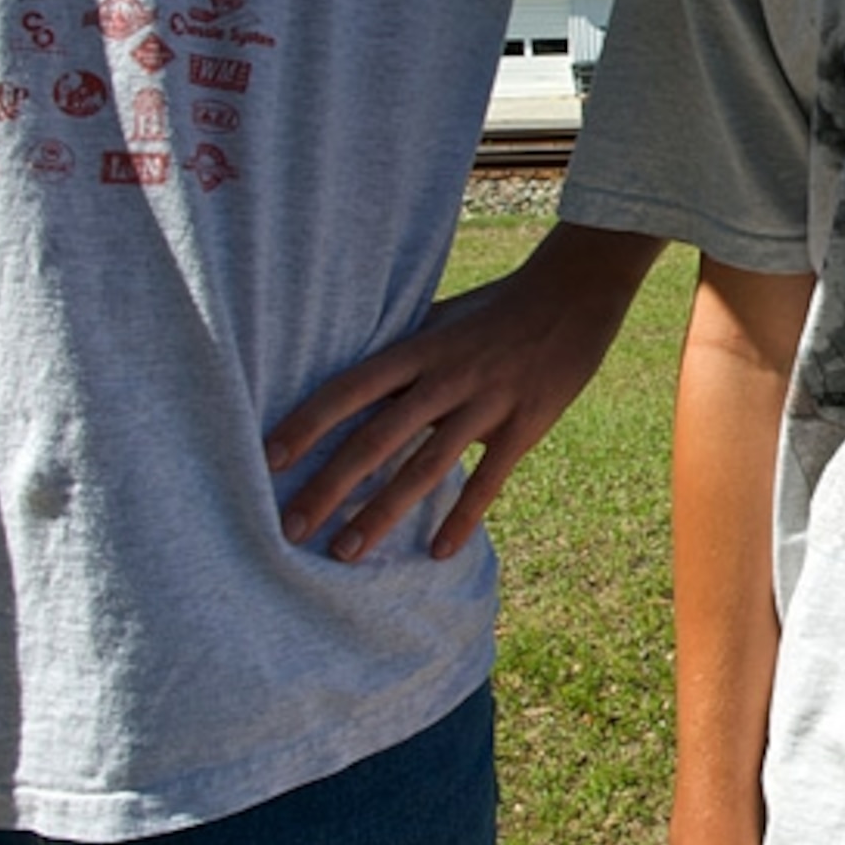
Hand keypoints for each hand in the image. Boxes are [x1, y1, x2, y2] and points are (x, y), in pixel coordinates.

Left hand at [266, 225, 659, 559]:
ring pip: (426, 467)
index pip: (350, 388)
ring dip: (382, 512)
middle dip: (331, 485)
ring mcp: (487, 402)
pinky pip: (489, 479)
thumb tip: (354, 383)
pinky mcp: (527, 424)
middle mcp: (446, 376)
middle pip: (377, 437)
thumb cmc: (500, 306)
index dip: (308, 423)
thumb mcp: (443, 317)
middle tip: (291, 528)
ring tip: (347, 552)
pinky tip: (437, 551)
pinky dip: (462, 517)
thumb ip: (402, 352)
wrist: (575, 292)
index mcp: (419, 347)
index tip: (269, 459)